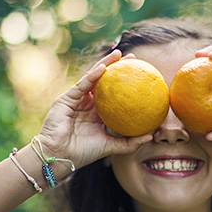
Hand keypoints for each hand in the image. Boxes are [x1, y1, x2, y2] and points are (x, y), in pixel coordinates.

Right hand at [36, 50, 151, 169]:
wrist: (59, 156)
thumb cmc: (83, 153)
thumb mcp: (111, 146)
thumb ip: (129, 142)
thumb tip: (151, 136)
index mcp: (97, 114)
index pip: (114, 95)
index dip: (125, 84)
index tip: (141, 75)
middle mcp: (87, 104)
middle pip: (104, 82)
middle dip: (117, 68)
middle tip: (133, 58)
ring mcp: (77, 100)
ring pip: (93, 78)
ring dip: (105, 64)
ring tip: (119, 54)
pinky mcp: (67, 98)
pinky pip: (82, 84)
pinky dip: (92, 75)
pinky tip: (103, 67)